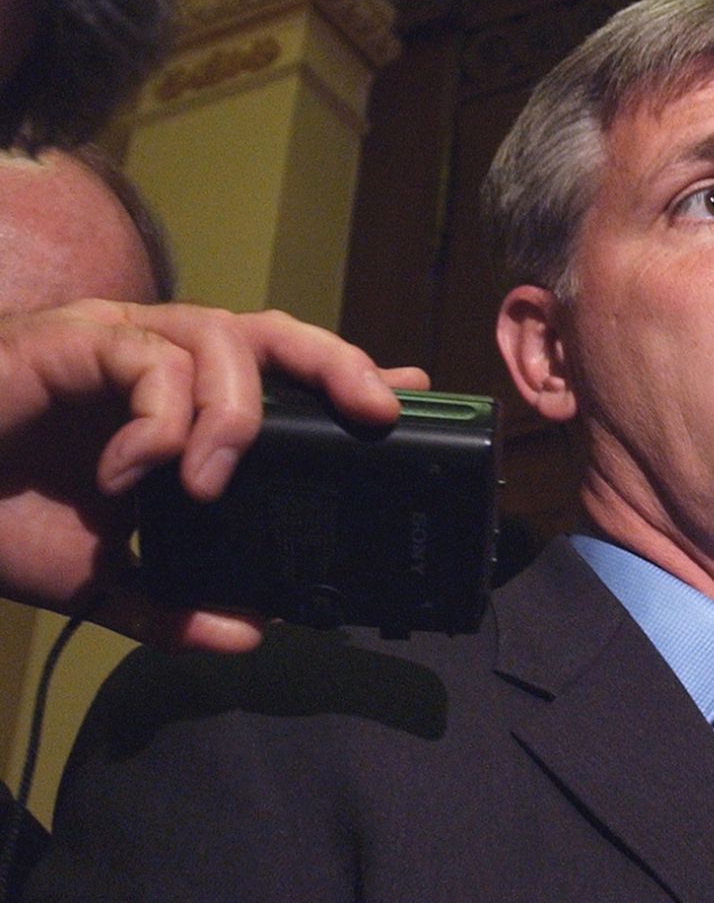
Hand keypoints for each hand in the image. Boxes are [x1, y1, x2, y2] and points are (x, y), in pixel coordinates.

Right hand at [0, 299, 428, 650]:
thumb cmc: (3, 515)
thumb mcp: (103, 577)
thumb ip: (174, 602)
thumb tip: (247, 637)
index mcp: (186, 403)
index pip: (286, 377)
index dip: (351, 378)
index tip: (415, 397)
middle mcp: (165, 361)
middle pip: (278, 333)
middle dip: (339, 363)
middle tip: (378, 412)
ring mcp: (123, 342)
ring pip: (225, 338)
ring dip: (235, 414)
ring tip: (209, 481)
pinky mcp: (77, 340)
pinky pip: (150, 359)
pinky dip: (158, 420)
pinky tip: (132, 472)